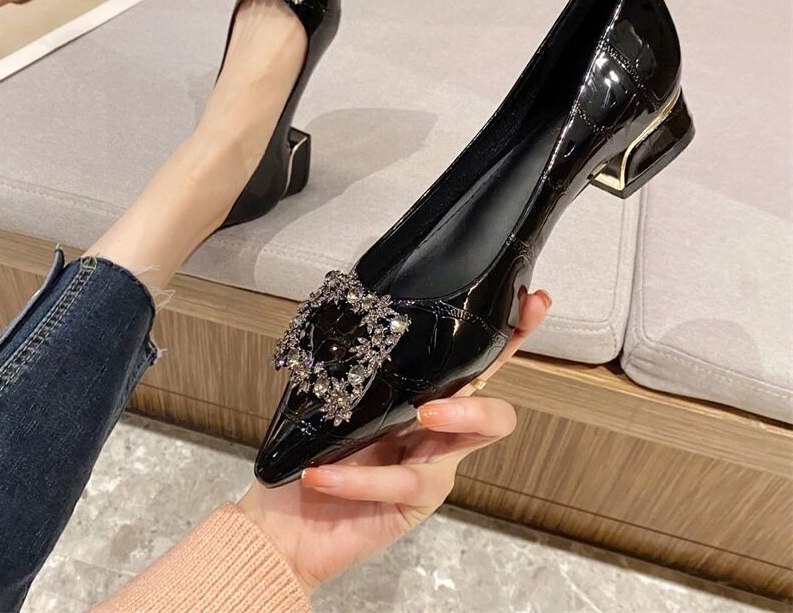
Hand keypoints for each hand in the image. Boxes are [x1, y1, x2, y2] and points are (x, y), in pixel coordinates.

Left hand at [237, 289, 551, 593]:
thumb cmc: (313, 450)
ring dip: (453, 419)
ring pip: (470, 440)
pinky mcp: (415, 502)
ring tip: (420, 414)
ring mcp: (432, 466)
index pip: (474, 361)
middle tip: (468, 378)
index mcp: (425, 394)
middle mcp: (438, 429)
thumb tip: (361, 309)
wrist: (288, 522)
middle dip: (500, 380)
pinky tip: (323, 474)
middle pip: (496, 407)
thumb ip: (360, 366)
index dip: (510, 335)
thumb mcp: (336, 398)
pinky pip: (397, 482)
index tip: (534, 301)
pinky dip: (357, 477)